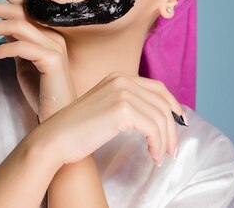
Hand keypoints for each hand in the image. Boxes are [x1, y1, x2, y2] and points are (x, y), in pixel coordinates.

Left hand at [0, 0, 76, 121]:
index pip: (28, 7)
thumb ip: (17, 45)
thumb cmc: (42, 94)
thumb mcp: (25, 64)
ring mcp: (54, 46)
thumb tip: (2, 31)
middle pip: (20, 11)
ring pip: (19, 25)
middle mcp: (53, 35)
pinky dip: (3, 49)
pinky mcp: (51, 60)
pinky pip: (22, 47)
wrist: (60, 118)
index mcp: (48, 34)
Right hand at [37, 71, 185, 166]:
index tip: (179, 123)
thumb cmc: (77, 130)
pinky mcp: (121, 109)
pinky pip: (152, 128)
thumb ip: (127, 105)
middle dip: (172, 128)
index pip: (158, 88)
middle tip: (172, 149)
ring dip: (165, 140)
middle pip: (162, 102)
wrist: (54, 139)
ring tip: (161, 156)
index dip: (173, 106)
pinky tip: (152, 155)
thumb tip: (157, 116)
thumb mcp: (105, 108)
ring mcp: (121, 92)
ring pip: (160, 117)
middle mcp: (121, 80)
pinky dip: (157, 144)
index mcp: (118, 77)